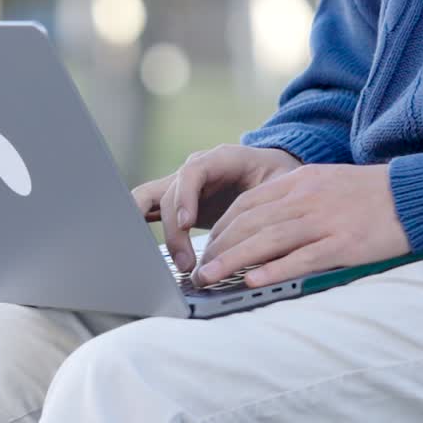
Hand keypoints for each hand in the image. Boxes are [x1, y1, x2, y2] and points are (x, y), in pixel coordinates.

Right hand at [132, 144, 301, 273]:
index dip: (185, 196)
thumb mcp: (283, 183)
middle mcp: (197, 169)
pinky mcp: (177, 202)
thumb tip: (267, 233)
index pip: (193, 170)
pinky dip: (140, 225)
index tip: (186, 223)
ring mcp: (183, 185)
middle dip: (173, 230)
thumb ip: (274, 201)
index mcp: (222, 159)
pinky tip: (140, 250)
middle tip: (186, 263)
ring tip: (175, 264)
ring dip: (153, 232)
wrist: (271, 171)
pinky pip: (149, 208)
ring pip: (151, 199)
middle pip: (170, 193)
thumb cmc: (278, 176)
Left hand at [192, 162, 409, 288]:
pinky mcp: (344, 244)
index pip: (247, 203)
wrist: (414, 194)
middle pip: (250, 222)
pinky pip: (301, 258)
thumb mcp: (326, 181)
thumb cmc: (370, 193)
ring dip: (233, 262)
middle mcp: (307, 198)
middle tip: (198, 270)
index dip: (222, 227)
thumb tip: (261, 220)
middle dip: (218, 247)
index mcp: (300, 181)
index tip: (207, 247)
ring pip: (267, 240)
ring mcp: (324, 220)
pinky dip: (273, 270)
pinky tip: (252, 282)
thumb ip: (295, 196)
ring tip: (210, 279)